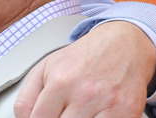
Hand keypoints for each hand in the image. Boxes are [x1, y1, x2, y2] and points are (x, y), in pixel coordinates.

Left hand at [14, 21, 155, 116]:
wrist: (123, 44)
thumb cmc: (83, 58)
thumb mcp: (46, 68)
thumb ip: (28, 97)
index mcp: (60, 82)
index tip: (41, 117)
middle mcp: (84, 94)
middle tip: (61, 113)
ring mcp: (108, 105)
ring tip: (75, 112)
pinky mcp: (127, 113)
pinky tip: (92, 115)